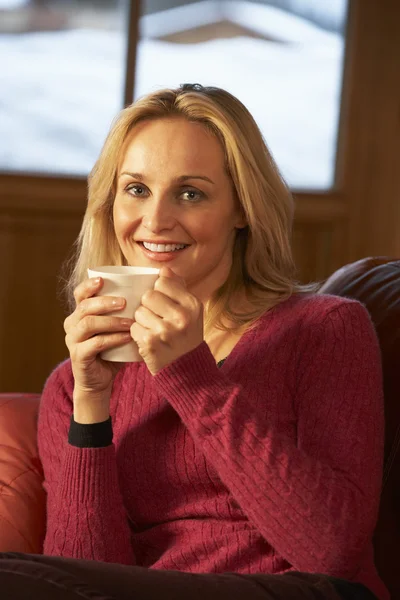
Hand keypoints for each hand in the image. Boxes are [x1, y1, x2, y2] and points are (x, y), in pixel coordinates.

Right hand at [64, 277, 133, 408]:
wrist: (100, 379)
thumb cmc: (112, 349)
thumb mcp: (116, 328)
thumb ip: (125, 312)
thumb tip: (150, 292)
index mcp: (79, 313)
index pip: (79, 294)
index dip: (88, 285)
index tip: (103, 280)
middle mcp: (72, 324)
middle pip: (84, 307)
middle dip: (105, 302)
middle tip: (124, 302)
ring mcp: (73, 341)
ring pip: (88, 324)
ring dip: (111, 321)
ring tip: (130, 322)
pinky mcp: (78, 356)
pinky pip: (95, 344)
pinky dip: (113, 339)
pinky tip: (127, 337)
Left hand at [130, 266, 203, 374]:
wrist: (186, 371)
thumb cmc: (185, 336)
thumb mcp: (191, 311)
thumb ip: (178, 288)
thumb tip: (164, 269)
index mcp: (192, 304)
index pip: (163, 282)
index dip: (158, 291)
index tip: (163, 303)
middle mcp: (181, 316)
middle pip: (148, 295)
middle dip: (148, 306)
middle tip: (157, 318)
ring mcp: (165, 330)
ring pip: (138, 311)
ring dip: (141, 320)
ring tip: (153, 330)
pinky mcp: (150, 343)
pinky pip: (133, 327)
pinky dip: (137, 334)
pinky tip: (148, 340)